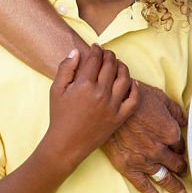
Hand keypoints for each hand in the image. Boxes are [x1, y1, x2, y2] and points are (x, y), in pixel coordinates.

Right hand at [46, 46, 137, 171]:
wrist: (66, 145)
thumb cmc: (59, 116)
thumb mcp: (56, 89)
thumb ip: (66, 68)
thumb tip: (77, 51)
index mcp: (84, 84)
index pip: (96, 59)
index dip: (96, 50)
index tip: (96, 47)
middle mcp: (101, 93)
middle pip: (111, 65)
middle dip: (109, 55)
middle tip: (107, 54)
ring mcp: (112, 106)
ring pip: (124, 78)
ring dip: (122, 67)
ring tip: (118, 64)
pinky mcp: (119, 118)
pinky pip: (133, 100)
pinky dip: (135, 88)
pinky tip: (131, 82)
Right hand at [102, 81, 187, 192]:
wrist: (111, 103)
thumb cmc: (136, 96)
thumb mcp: (160, 97)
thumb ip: (175, 111)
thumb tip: (184, 122)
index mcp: (170, 132)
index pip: (180, 144)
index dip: (180, 146)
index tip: (179, 148)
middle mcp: (160, 149)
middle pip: (175, 162)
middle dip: (181, 166)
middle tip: (184, 171)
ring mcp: (144, 160)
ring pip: (164, 177)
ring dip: (174, 185)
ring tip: (181, 192)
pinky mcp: (129, 167)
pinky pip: (144, 186)